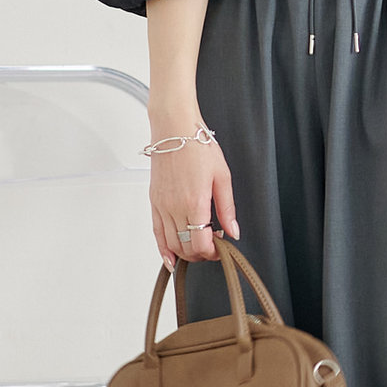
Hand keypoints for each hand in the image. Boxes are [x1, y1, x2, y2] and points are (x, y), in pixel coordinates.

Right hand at [148, 108, 239, 268]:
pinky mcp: (154, 202)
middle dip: (201, 254)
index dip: (212, 253)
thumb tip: (233, 232)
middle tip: (213, 247)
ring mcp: (161, 206)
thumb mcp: (222, 177)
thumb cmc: (198, 147)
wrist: (174, 129)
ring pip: (171, 244)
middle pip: (186, 248)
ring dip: (185, 252)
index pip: (201, 244)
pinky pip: (156, 233)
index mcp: (194, 202)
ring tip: (198, 247)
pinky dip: (163, 248)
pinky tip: (170, 257)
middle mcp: (174, 208)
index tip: (221, 248)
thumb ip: (227, 209)